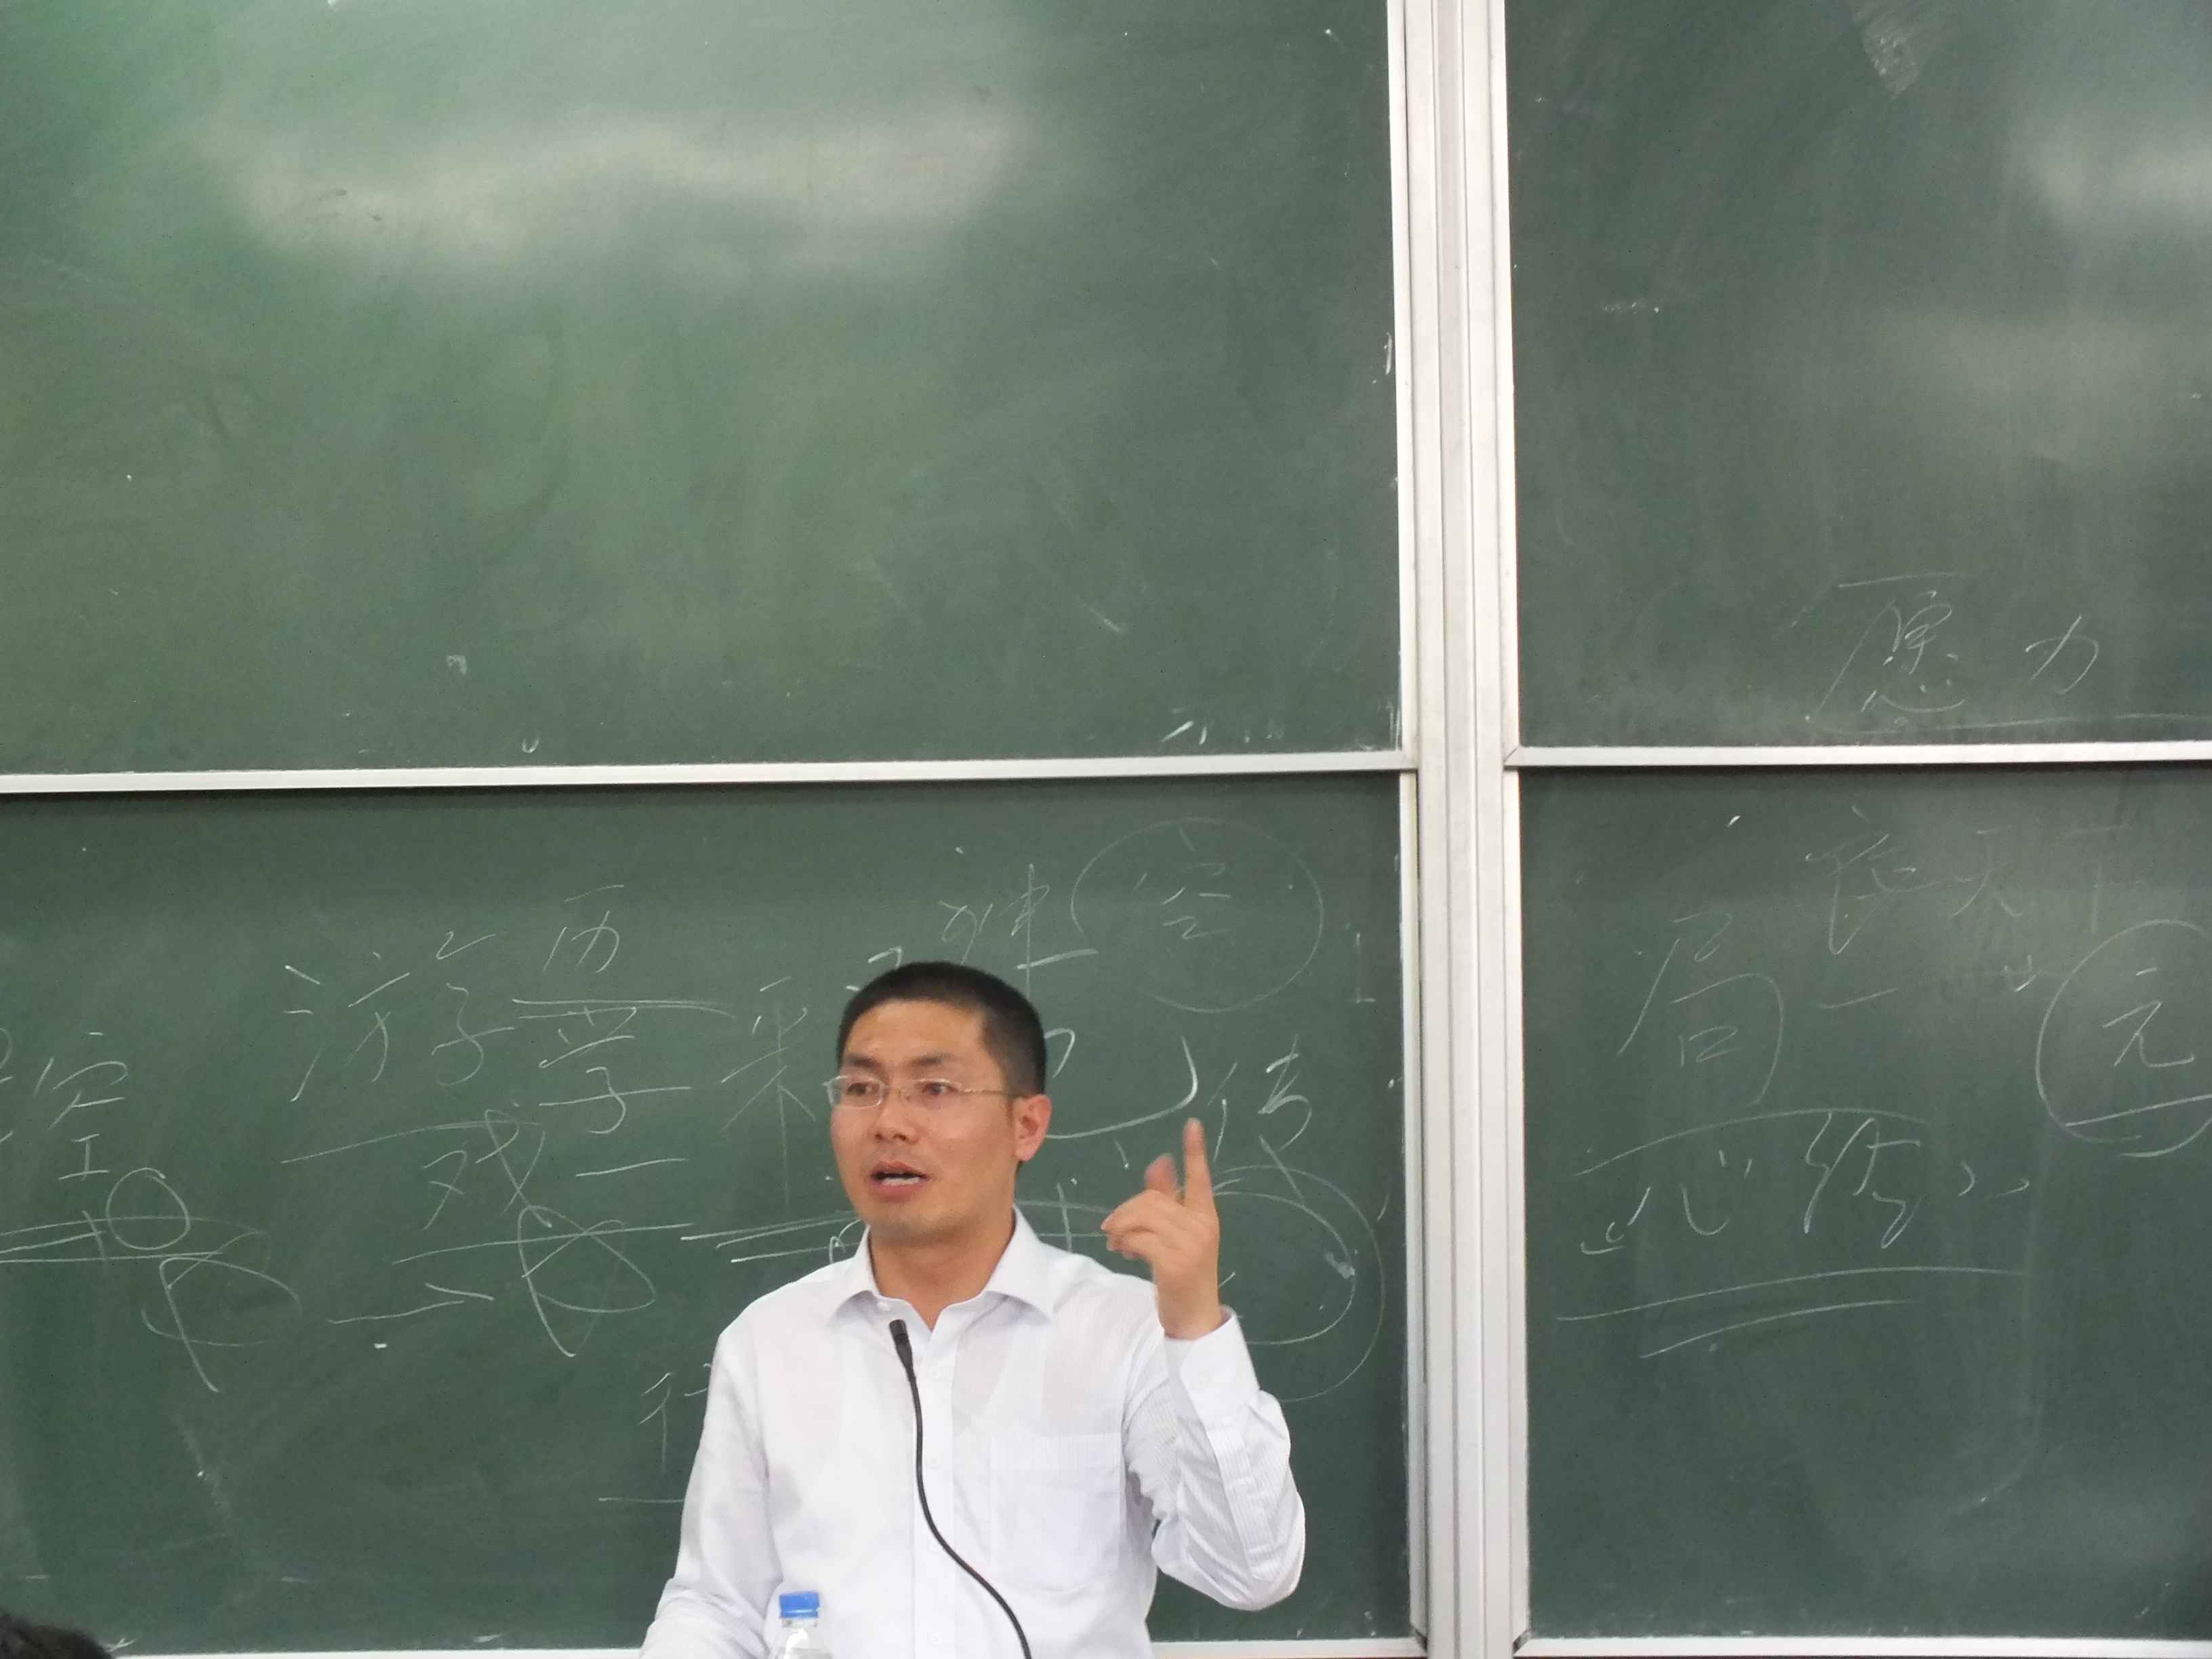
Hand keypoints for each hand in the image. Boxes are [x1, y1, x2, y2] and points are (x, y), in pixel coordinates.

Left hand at [1100, 1117, 1223, 1339]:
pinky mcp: (1174, 1262)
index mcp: (1207, 1216)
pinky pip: (1138, 1239)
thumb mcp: (1179, 1235)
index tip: (1192, 1123)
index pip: (1201, 1178)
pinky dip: (1124, 1243)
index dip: (1195, 1151)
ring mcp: (1190, 1244)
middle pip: (1154, 1199)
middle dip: (1126, 1209)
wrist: (1194, 1318)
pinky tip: (1123, 1252)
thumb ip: (1169, 1200)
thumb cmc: (1186, 1274)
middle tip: (1111, 1229)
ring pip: (1143, 1216)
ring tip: (1115, 1241)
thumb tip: (1161, 1162)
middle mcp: (1202, 1226)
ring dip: (1121, 1227)